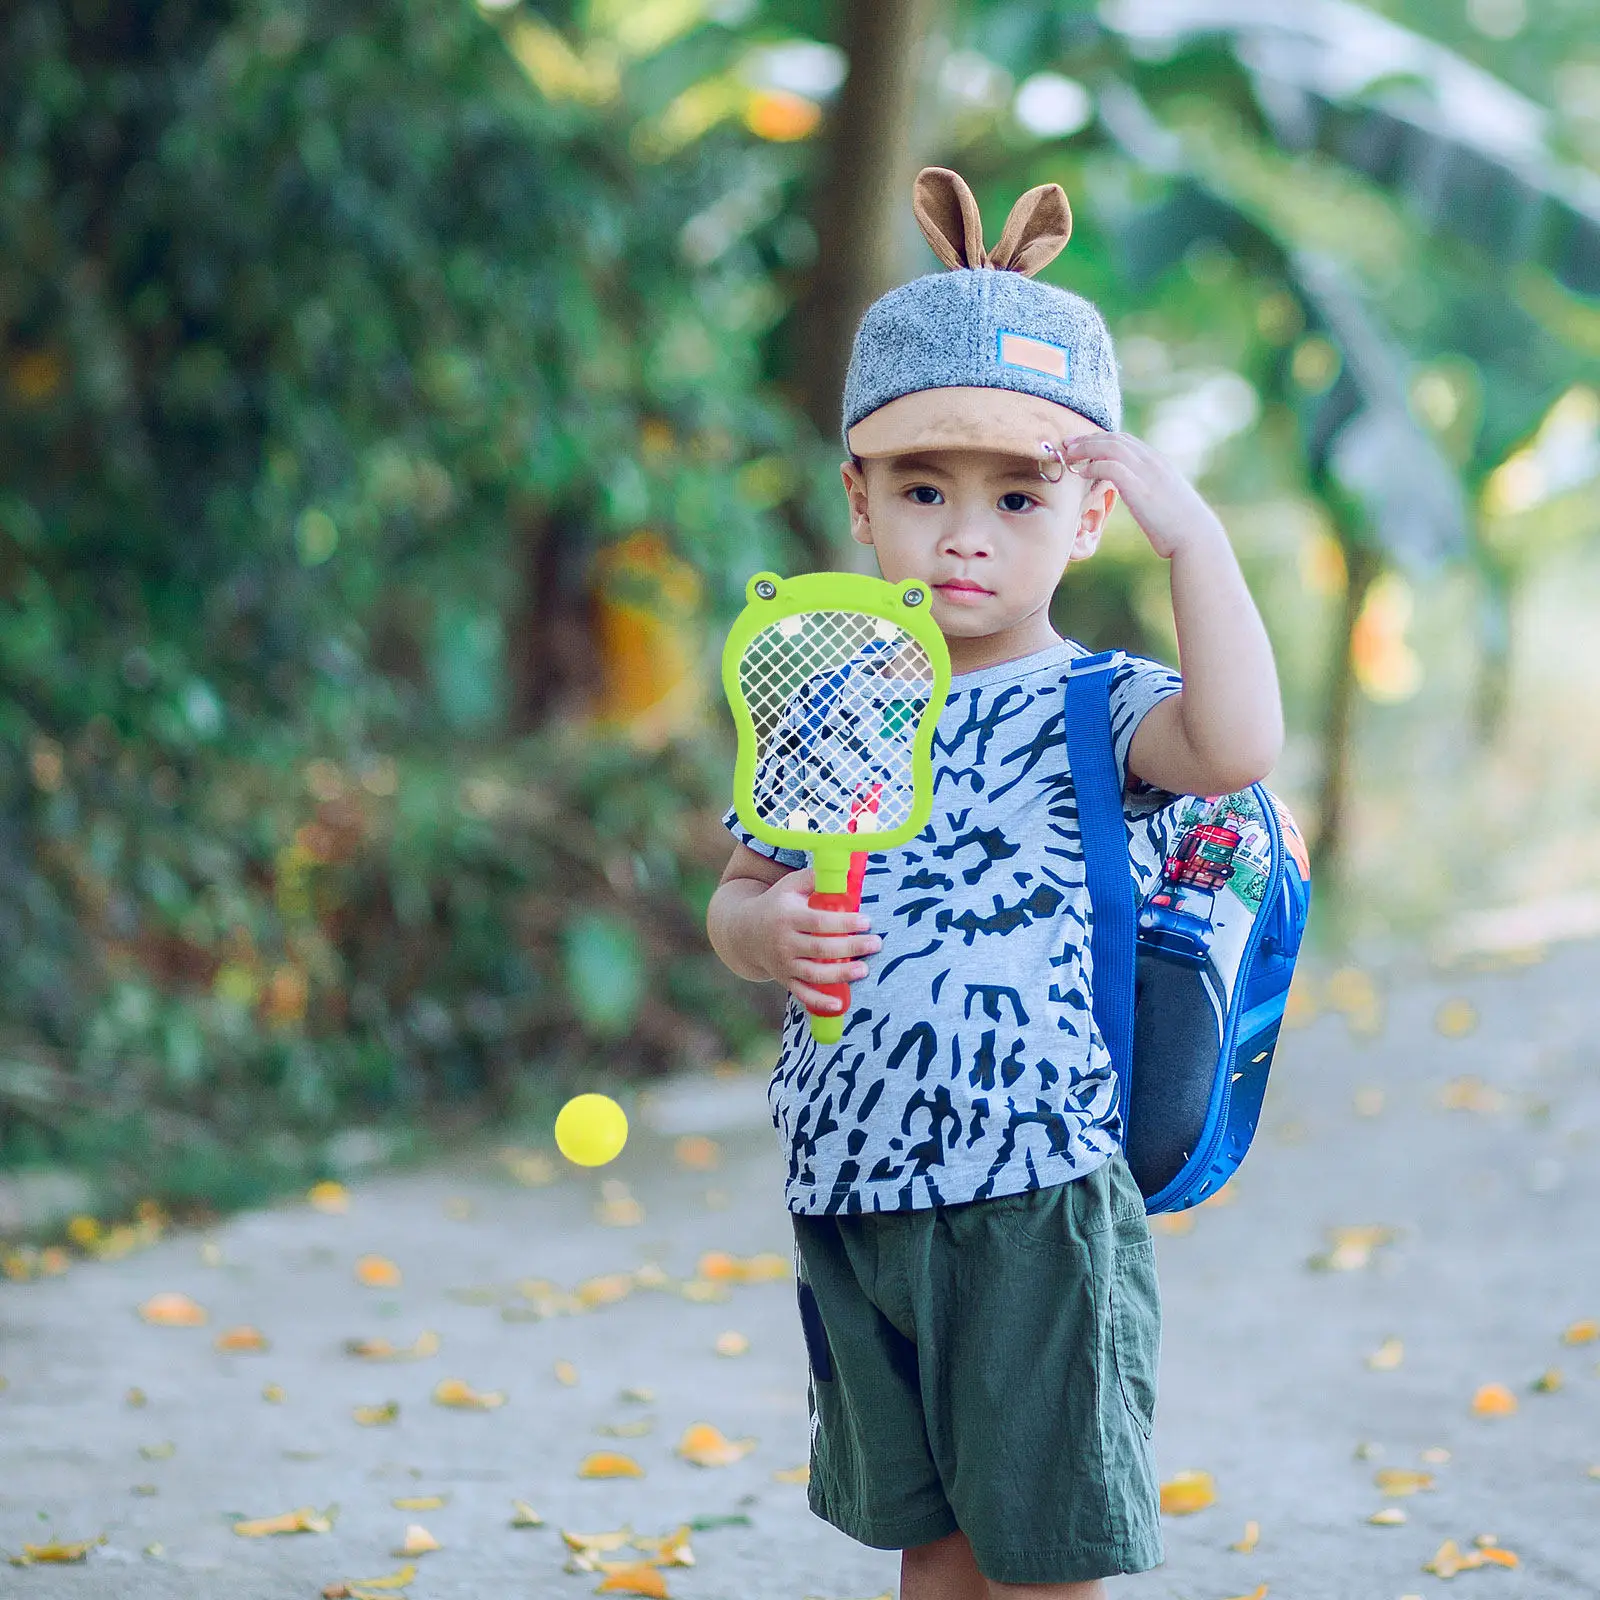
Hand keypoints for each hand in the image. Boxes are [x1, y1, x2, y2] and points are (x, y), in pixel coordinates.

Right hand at [741, 866, 881, 1014]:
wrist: (744, 932)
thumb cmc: (777, 904)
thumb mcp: (790, 885)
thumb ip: (814, 878)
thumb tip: (842, 870)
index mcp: (787, 916)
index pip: (819, 922)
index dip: (844, 923)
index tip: (866, 921)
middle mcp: (784, 942)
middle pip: (821, 948)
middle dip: (851, 947)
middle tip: (875, 943)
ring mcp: (784, 964)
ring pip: (814, 973)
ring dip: (841, 974)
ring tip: (864, 970)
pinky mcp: (785, 980)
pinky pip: (803, 994)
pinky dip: (820, 1002)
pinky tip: (839, 1004)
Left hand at [1060, 432, 1226, 559]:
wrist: (1196, 537)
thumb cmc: (1179, 526)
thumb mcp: (1163, 500)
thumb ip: (1149, 490)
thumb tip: (1136, 495)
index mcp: (1158, 463)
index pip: (1125, 440)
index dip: (1100, 439)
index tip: (1081, 444)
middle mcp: (1153, 462)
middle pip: (1115, 438)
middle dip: (1088, 438)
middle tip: (1067, 443)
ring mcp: (1147, 472)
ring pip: (1111, 447)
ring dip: (1086, 448)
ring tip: (1069, 454)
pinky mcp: (1139, 488)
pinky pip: (1111, 467)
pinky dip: (1093, 466)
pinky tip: (1082, 472)